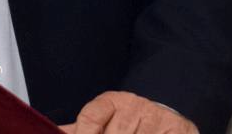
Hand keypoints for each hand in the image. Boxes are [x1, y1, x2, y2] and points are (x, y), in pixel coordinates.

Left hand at [61, 92, 196, 133]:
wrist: (168, 115)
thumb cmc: (129, 122)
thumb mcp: (105, 120)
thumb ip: (81, 128)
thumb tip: (52, 131)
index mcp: (113, 101)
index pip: (91, 116)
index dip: (84, 133)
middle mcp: (135, 105)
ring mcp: (158, 118)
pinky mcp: (179, 130)